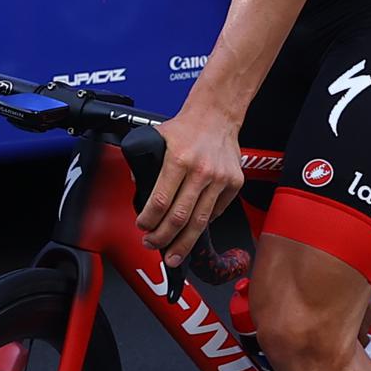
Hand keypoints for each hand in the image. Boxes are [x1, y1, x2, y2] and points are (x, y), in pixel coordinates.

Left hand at [138, 100, 243, 269]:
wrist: (217, 115)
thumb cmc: (186, 127)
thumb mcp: (156, 138)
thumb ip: (144, 162)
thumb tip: (137, 186)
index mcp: (178, 159)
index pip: (160, 201)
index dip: (149, 220)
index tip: (142, 227)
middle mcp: (201, 170)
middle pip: (179, 217)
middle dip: (163, 238)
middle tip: (153, 245)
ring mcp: (220, 179)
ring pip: (200, 222)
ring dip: (184, 243)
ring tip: (173, 254)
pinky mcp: (234, 184)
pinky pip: (216, 213)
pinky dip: (203, 225)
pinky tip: (192, 231)